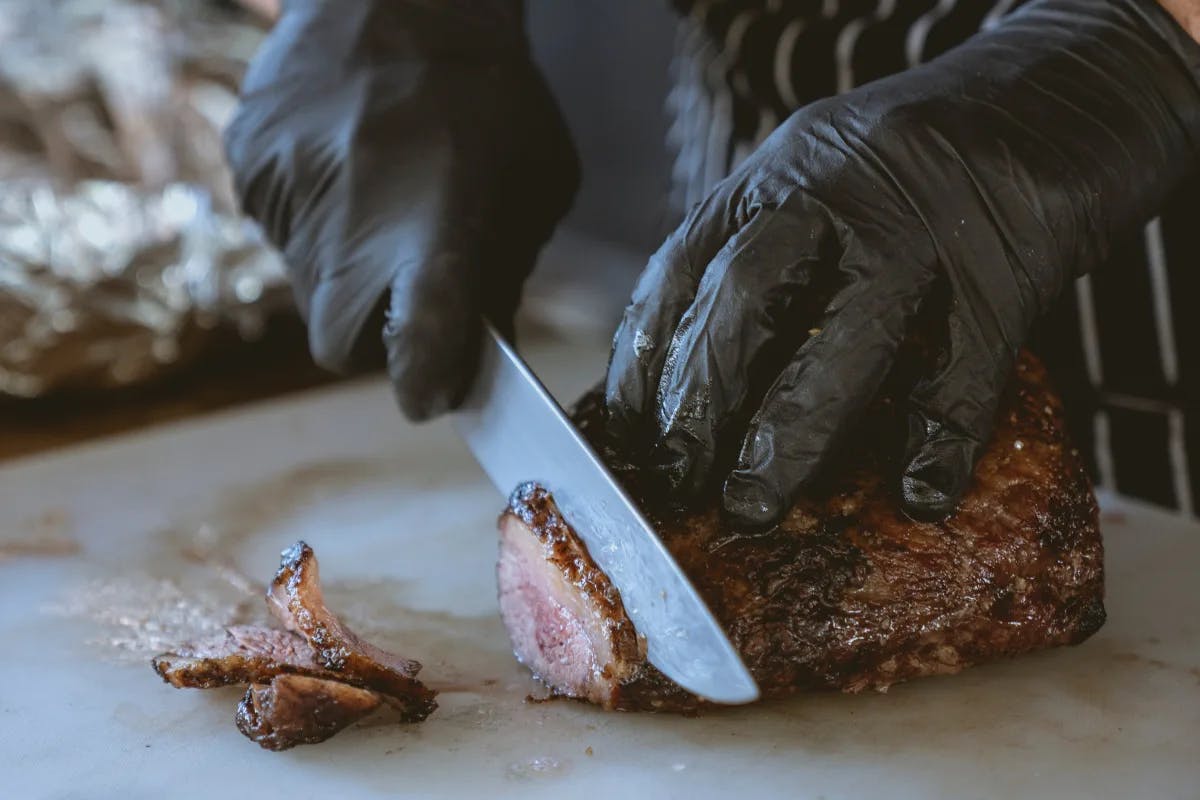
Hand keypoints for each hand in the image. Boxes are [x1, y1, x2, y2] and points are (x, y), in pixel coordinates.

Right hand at [225, 1, 578, 419]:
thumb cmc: (488, 94)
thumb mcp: (534, 185)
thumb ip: (503, 276)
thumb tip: (479, 355)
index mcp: (437, 223)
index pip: (421, 332)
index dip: (422, 377)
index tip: (429, 395)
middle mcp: (352, 216)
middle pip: (336, 342)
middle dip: (369, 338)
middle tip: (402, 293)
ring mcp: (288, 191)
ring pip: (305, 286)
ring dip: (343, 272)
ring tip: (380, 199)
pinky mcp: (248, 166)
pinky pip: (279, 232)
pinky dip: (314, 223)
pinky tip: (346, 170)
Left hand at [607, 0, 1199, 526]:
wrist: (1068, 86)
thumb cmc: (928, 156)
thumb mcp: (824, 173)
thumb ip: (768, 250)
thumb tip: (695, 373)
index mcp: (786, 170)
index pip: (686, 265)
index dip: (645, 357)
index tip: (625, 432)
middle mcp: (845, 187)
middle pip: (749, 295)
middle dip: (700, 399)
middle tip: (677, 479)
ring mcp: (932, 224)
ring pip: (848, 334)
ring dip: (792, 432)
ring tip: (754, 504)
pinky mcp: (1016, 264)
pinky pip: (969, 365)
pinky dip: (939, 438)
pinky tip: (918, 492)